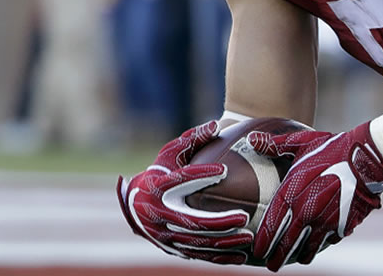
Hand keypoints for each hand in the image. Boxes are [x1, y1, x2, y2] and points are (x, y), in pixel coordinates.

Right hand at [116, 121, 252, 263]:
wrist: (134, 205)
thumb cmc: (159, 173)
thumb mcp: (170, 154)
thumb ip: (192, 139)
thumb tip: (217, 124)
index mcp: (157, 188)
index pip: (179, 181)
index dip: (200, 175)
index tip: (223, 170)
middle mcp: (158, 215)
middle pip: (191, 220)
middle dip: (218, 221)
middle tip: (243, 217)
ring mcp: (165, 236)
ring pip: (197, 243)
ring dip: (223, 243)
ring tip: (248, 237)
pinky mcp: (173, 249)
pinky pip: (199, 256)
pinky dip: (220, 258)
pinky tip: (242, 257)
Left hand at [249, 122, 382, 270]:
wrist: (367, 158)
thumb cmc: (333, 148)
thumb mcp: (302, 143)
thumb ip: (275, 145)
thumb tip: (252, 139)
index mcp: (292, 194)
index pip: (271, 227)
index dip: (263, 242)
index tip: (257, 251)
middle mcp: (306, 212)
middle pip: (286, 245)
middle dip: (277, 258)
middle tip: (272, 265)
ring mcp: (325, 221)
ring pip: (308, 249)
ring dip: (300, 256)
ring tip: (295, 259)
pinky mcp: (343, 225)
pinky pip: (329, 242)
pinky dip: (322, 245)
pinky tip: (319, 245)